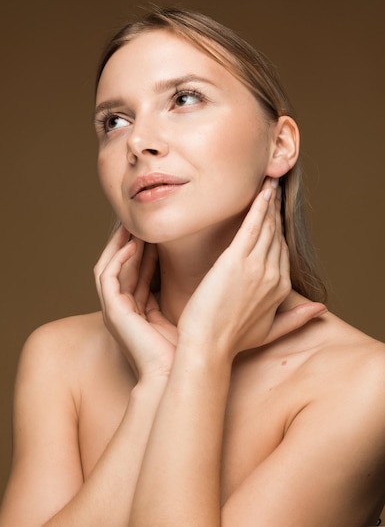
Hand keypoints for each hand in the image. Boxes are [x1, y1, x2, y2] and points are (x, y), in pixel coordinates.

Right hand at [94, 225, 176, 380]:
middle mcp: (123, 309)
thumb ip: (185, 294)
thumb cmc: (185, 351)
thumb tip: (208, 272)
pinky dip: (118, 259)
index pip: (137, 272)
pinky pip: (108, 277)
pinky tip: (132, 244)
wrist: (177, 376)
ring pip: (110, 267)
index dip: (145, 249)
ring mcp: (115, 311)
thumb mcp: (185, 314)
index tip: (158, 230)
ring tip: (131, 223)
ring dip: (119, 244)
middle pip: (121, 267)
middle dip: (129, 241)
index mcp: (139, 311)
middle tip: (139, 219)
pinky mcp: (112, 312)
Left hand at [177, 179, 324, 359]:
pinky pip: (253, 226)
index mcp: (280, 289)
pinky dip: (260, 206)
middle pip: (276, 235)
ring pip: (267, 226)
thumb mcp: (271, 332)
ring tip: (269, 183)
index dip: (279, 230)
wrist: (208, 345)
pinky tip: (262, 191)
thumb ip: (297, 318)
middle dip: (276, 210)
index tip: (275, 213)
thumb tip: (321, 308)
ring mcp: (256, 266)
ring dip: (269, 202)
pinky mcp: (236, 260)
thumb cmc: (232, 341)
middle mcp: (273, 274)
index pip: (282, 251)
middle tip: (274, 188)